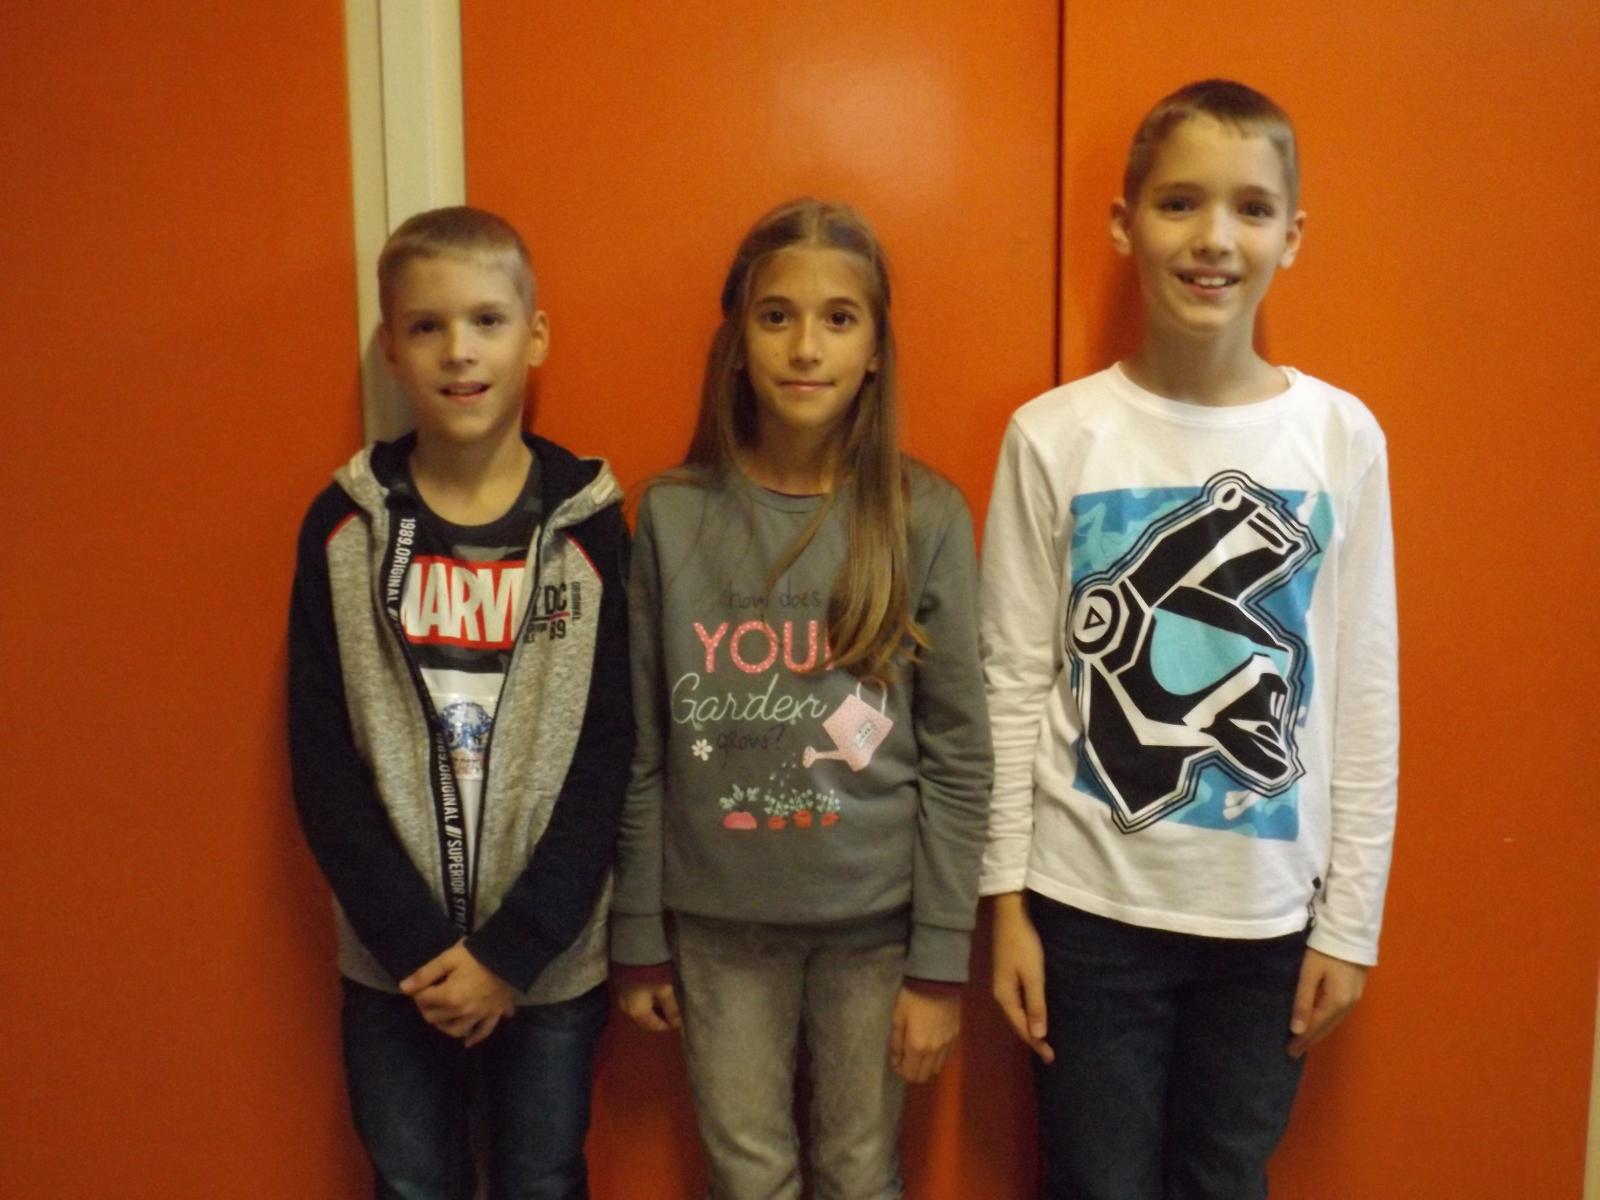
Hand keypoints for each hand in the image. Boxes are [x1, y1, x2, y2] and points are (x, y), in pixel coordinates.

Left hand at [399, 941, 515, 1047]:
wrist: (508, 956)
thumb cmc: (476, 954)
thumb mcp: (448, 958)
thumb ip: (425, 974)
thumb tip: (403, 987)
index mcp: (449, 997)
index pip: (423, 1000)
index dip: (417, 992)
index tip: (418, 985)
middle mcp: (462, 1011)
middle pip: (435, 1018)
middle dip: (426, 1008)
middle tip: (428, 997)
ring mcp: (479, 1015)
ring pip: (456, 1030)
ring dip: (445, 1026)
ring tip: (442, 1017)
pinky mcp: (493, 1014)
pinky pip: (483, 1032)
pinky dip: (474, 1038)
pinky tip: (467, 1042)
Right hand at [617, 978, 681, 1032]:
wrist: (632, 950)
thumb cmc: (652, 972)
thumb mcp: (665, 990)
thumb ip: (671, 1008)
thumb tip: (677, 1024)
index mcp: (637, 1013)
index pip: (655, 1027)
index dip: (668, 1025)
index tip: (680, 1021)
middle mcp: (627, 1010)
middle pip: (646, 1022)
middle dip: (660, 1020)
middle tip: (674, 1014)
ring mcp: (622, 1001)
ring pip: (640, 1013)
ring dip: (653, 1012)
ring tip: (667, 1004)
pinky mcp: (622, 991)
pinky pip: (636, 1004)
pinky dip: (647, 1005)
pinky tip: (655, 996)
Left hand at [889, 987, 960, 1082]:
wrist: (938, 981)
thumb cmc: (912, 998)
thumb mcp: (898, 1018)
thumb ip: (896, 1043)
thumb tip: (895, 1062)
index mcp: (917, 1047)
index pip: (910, 1074)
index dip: (901, 1072)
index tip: (897, 1063)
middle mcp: (934, 1051)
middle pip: (924, 1076)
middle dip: (913, 1073)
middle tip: (906, 1060)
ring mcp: (948, 1045)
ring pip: (937, 1069)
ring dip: (926, 1067)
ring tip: (918, 1054)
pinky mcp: (956, 1037)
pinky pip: (947, 1057)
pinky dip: (938, 1059)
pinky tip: (932, 1048)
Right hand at [990, 892, 1052, 1062]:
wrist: (1010, 917)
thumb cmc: (1023, 945)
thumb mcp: (1033, 975)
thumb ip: (1035, 1005)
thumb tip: (1038, 1034)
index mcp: (1005, 997)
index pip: (1022, 1027)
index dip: (1036, 1044)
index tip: (1051, 1058)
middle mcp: (1000, 995)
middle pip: (1017, 1023)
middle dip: (1032, 1039)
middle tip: (1049, 1054)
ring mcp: (1002, 985)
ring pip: (1016, 1014)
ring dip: (1029, 1028)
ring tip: (1043, 1041)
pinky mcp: (1007, 977)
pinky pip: (1017, 1004)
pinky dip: (1027, 1015)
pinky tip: (1034, 1017)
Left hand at [1288, 947, 1367, 1057]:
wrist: (1351, 932)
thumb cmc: (1325, 950)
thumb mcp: (1310, 973)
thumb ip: (1303, 1001)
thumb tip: (1297, 1030)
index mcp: (1337, 1002)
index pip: (1316, 1027)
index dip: (1303, 1040)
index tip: (1289, 1053)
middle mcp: (1349, 1005)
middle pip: (1327, 1028)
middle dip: (1310, 1040)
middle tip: (1294, 1052)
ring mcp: (1354, 998)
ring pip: (1334, 1022)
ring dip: (1319, 1033)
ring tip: (1304, 1042)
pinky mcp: (1355, 991)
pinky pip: (1339, 1014)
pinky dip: (1327, 1022)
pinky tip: (1319, 1024)